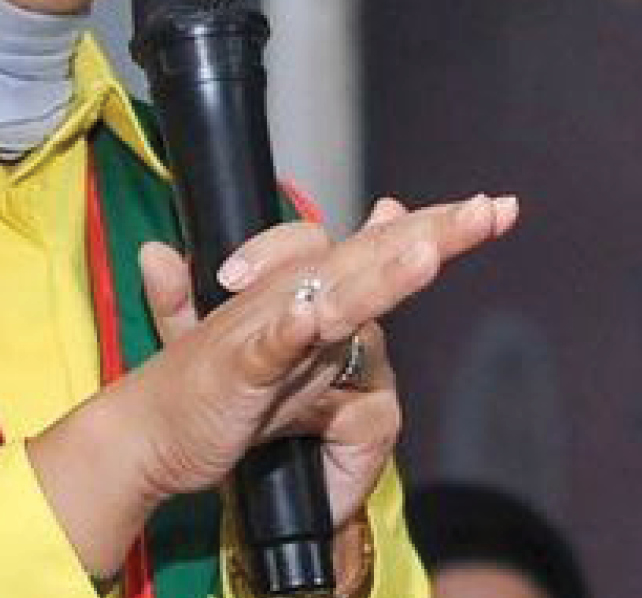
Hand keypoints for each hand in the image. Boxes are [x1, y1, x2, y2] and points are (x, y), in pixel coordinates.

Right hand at [135, 193, 517, 514]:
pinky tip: (317, 316)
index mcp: (308, 290)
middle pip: (372, 254)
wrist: (145, 432)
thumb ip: (338, 296)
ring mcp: (263, 328)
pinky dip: (293, 327)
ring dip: (381, 272)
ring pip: (333, 292)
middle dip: (435, 230)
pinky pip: (271, 343)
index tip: (495, 208)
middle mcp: (292, 295)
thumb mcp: (294, 343)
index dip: (437, 225)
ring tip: (431, 253)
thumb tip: (381, 229)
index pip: (382, 247)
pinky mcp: (238, 366)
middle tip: (492, 209)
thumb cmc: (216, 388)